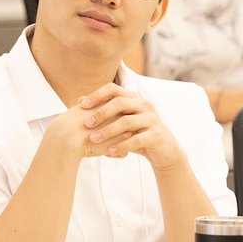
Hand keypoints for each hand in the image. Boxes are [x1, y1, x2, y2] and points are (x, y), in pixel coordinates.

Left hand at [49, 83, 183, 170]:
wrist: (163, 151)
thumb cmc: (136, 133)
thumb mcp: (120, 120)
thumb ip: (103, 110)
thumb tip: (78, 100)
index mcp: (134, 98)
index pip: (113, 89)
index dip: (97, 95)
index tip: (82, 105)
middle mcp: (144, 105)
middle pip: (120, 103)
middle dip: (101, 113)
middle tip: (86, 124)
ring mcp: (152, 119)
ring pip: (127, 121)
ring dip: (108, 131)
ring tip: (93, 139)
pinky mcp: (157, 135)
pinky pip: (137, 139)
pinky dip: (122, 145)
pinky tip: (110, 152)